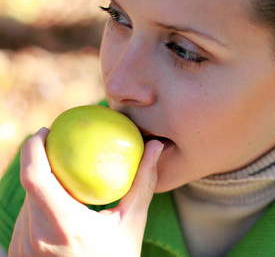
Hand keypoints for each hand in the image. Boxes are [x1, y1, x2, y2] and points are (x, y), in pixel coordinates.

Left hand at [9, 128, 162, 256]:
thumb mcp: (133, 222)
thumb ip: (143, 182)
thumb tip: (155, 146)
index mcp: (65, 226)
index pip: (36, 177)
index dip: (33, 148)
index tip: (46, 131)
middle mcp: (36, 237)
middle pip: (30, 186)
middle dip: (41, 161)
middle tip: (59, 145)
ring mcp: (23, 248)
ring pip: (26, 203)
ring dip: (42, 185)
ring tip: (64, 177)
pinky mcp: (18, 254)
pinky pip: (25, 219)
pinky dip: (39, 206)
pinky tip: (60, 205)